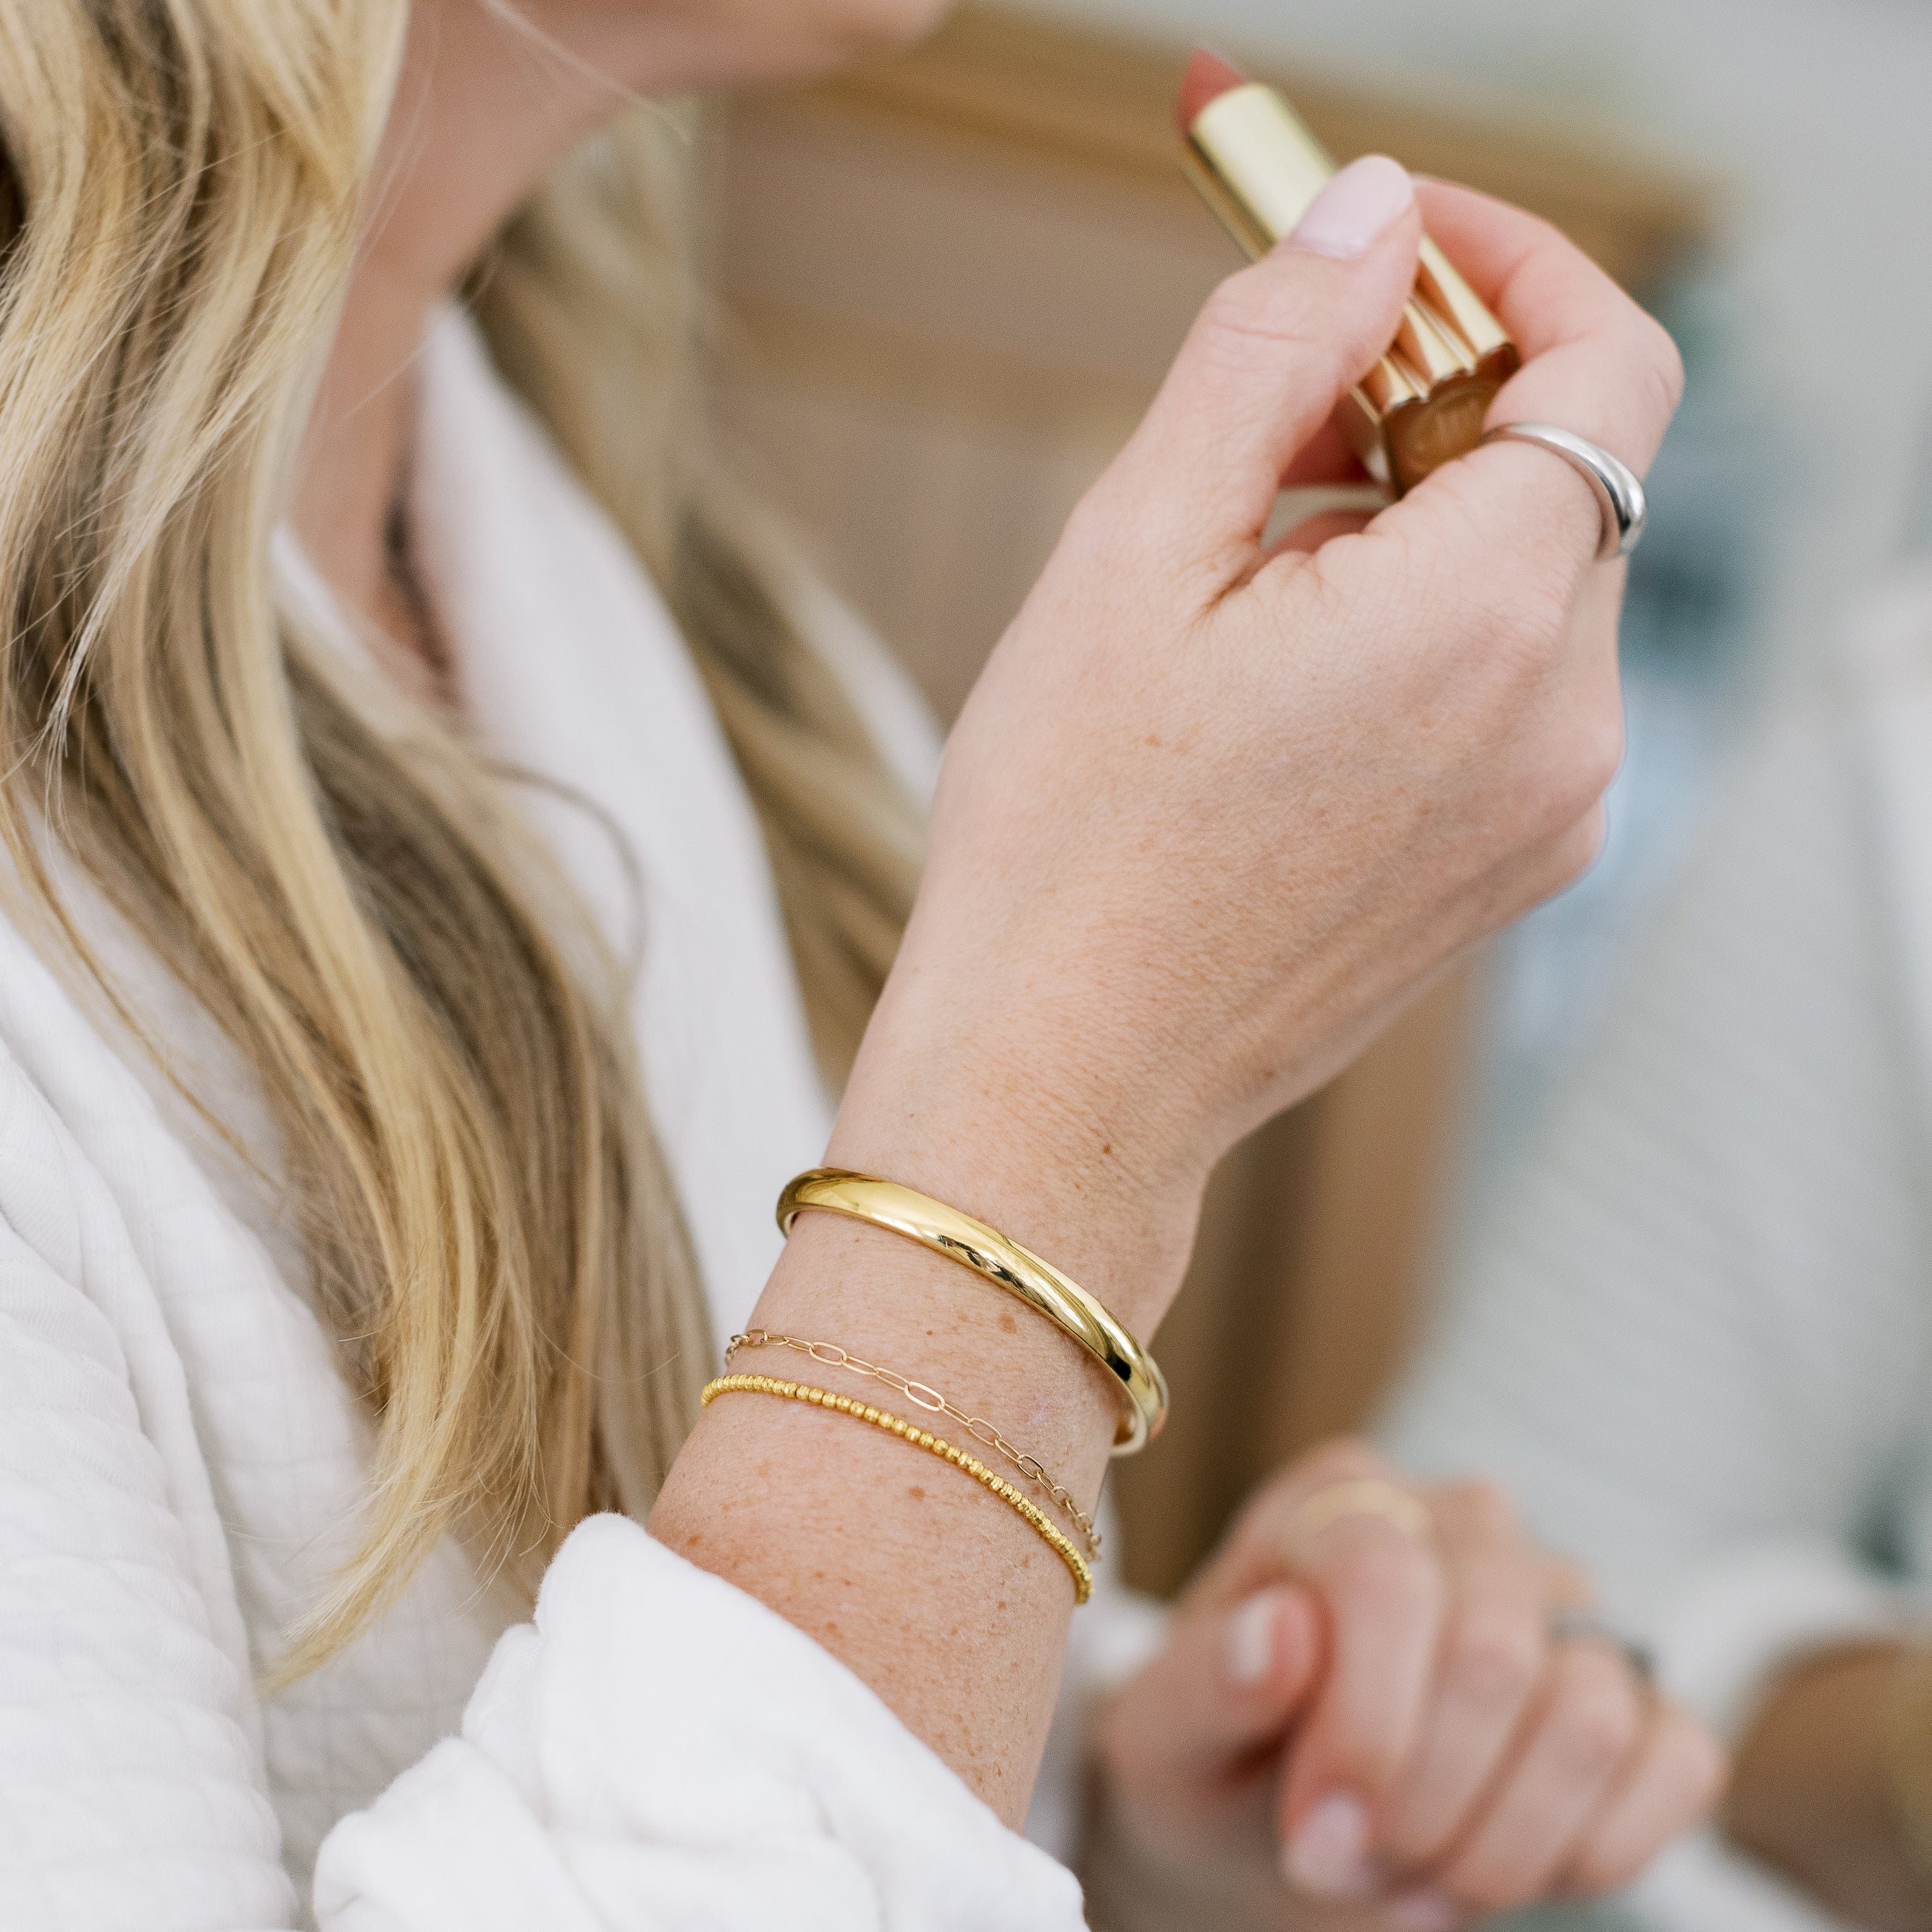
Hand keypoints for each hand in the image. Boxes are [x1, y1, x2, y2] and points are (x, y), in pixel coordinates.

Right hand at [836, 168, 1683, 1327]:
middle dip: (1425, 404)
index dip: (1507, 266)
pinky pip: (1508, 689)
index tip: (1386, 253)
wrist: (1067, 1078)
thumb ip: (1268, 350)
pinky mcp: (1515, 866)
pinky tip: (1278, 696)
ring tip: (1235, 604)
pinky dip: (1421, 635)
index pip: (1607, 358)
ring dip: (1408, 528)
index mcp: (1484, 618)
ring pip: (1528, 581)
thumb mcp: (1134, 552)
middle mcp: (1567, 719)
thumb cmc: (1068, 840)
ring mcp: (1554, 809)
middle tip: (1258, 427)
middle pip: (1562, 469)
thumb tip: (1361, 219)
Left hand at [1088, 1443, 1725, 1930]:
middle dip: (1423, 1802)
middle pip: (1493, 1653)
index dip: (1362, 1729)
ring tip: (1415, 1881)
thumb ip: (1209, 1683)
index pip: (1385, 1577)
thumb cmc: (1210, 1760)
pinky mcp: (1634, 1697)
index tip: (1314, 1839)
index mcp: (1340, 1500)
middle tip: (1352, 1868)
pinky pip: (1678, 1760)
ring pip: (1592, 1713)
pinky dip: (1597, 1848)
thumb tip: (1281, 1630)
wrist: (1262, 1829)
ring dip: (1500, 1842)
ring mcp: (1560, 1605)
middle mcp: (1463, 1525)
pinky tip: (1507, 1869)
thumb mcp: (1165, 1737)